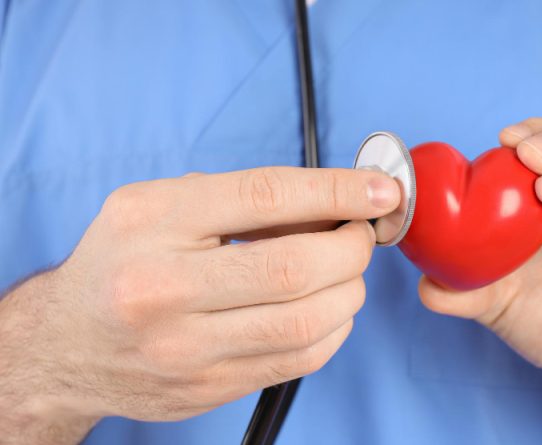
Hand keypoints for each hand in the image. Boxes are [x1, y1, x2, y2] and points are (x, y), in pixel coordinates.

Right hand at [0, 167, 399, 439]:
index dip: (336, 191)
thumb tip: (334, 200)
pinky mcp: (208, 388)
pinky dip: (333, 329)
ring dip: (349, 291)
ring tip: (344, 271)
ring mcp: (186, 348)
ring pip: (307, 321)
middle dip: (351, 248)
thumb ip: (241, 198)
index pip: (265, 197)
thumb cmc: (124, 261)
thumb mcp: (160, 205)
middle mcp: (163, 288)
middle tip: (360, 235)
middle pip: (296, 268)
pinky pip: (299, 360)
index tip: (381, 191)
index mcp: (152, 222)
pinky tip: (327, 308)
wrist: (67, 345)